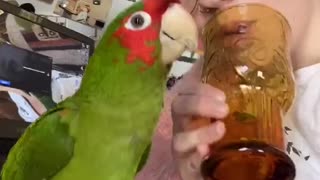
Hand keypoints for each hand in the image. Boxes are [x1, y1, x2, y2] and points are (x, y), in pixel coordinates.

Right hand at [170, 60, 228, 179]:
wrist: (221, 163)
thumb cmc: (224, 131)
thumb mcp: (229, 108)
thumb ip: (232, 86)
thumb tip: (238, 51)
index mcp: (193, 107)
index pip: (188, 90)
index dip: (200, 89)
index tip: (222, 94)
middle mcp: (183, 124)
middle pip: (178, 107)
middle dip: (199, 104)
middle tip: (224, 108)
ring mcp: (183, 145)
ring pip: (180, 137)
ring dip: (199, 133)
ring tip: (220, 128)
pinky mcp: (186, 166)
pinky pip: (186, 161)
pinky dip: (194, 157)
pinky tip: (205, 153)